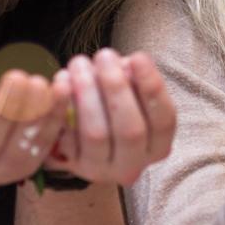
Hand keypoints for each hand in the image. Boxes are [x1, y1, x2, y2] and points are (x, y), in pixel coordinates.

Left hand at [44, 49, 175, 186]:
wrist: (83, 142)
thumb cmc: (116, 109)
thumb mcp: (132, 96)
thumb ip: (134, 82)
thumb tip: (125, 65)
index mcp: (158, 146)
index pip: (163, 120)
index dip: (152, 88)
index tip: (138, 56)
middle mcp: (133, 164)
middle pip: (130, 130)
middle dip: (117, 87)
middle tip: (104, 55)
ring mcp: (101, 169)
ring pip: (96, 134)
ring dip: (88, 94)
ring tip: (80, 64)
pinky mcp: (72, 166)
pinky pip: (66, 138)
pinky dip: (63, 108)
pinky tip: (61, 82)